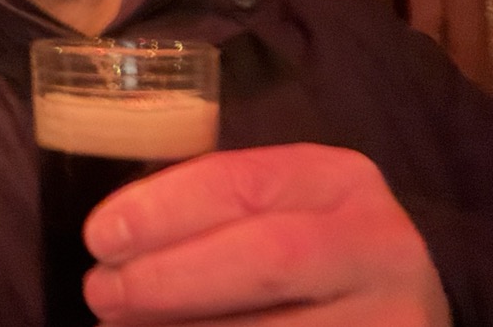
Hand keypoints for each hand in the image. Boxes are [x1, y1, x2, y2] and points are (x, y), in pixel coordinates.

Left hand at [83, 143, 450, 325]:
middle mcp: (378, 245)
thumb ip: (211, 212)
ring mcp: (394, 318)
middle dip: (169, 279)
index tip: (99, 236)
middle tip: (101, 291)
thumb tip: (111, 242)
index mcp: (338, 180)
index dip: (163, 210)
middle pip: (266, 259)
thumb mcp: (275, 209)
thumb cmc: (305, 252)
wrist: (389, 310)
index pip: (242, 183)